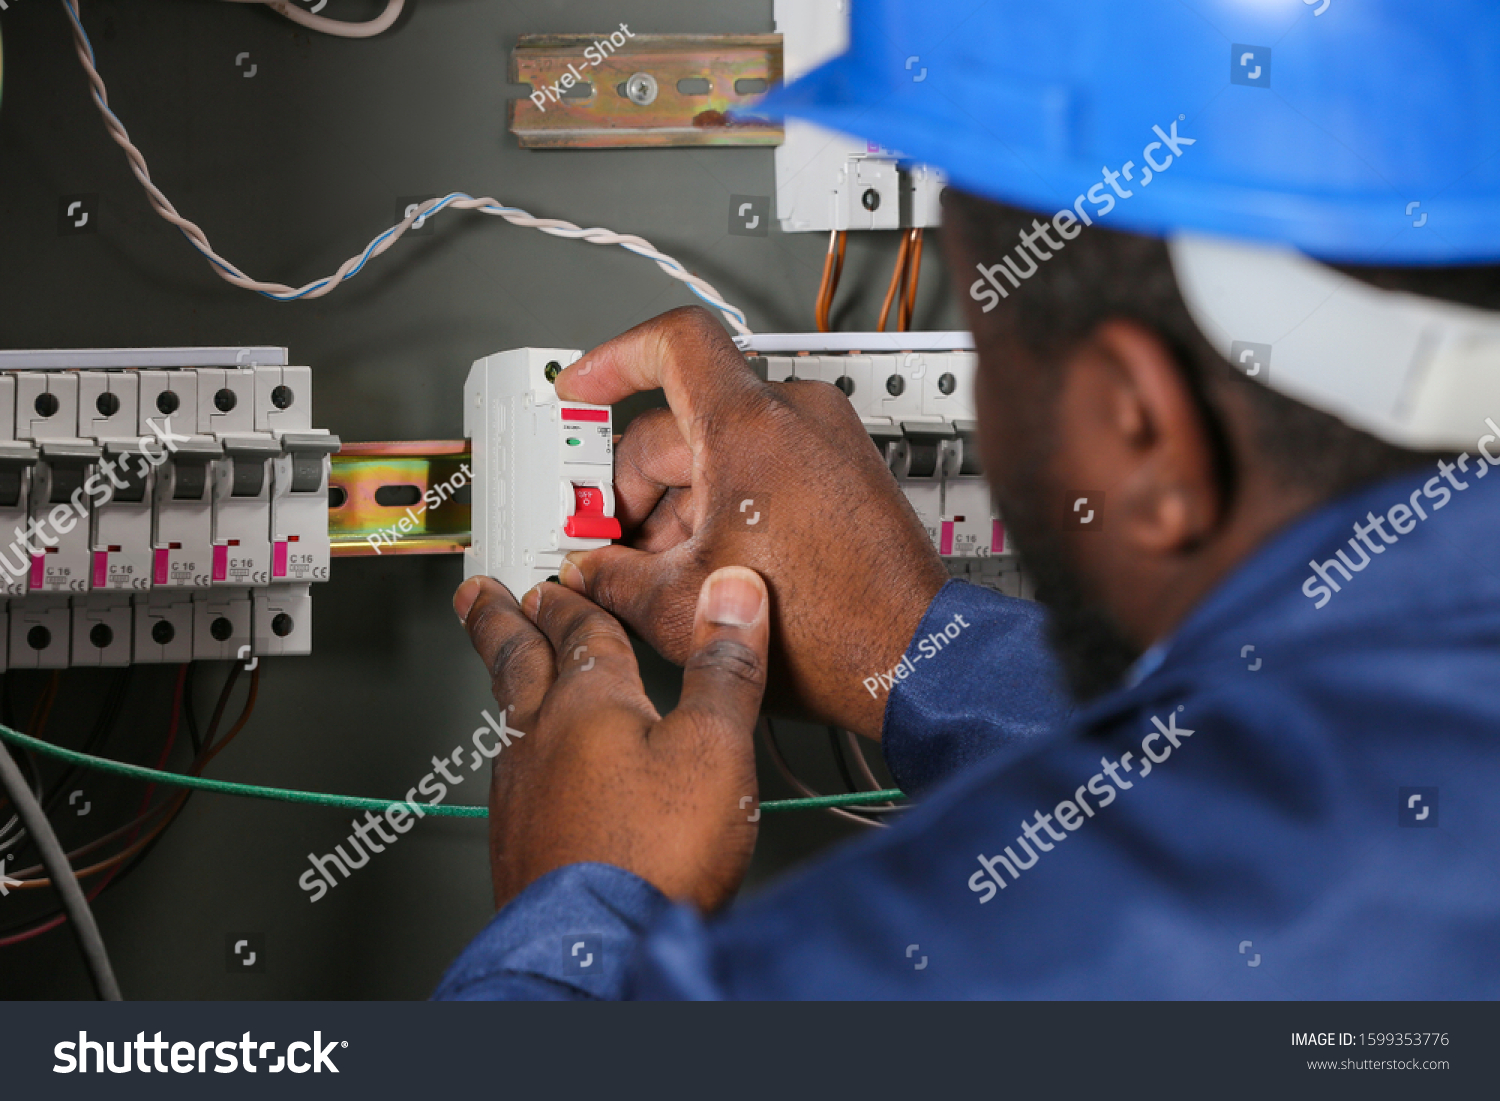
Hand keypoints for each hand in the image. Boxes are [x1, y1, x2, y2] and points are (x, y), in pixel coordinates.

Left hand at [454, 565, 769, 911]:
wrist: (596, 952)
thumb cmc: (652, 859)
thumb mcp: (714, 749)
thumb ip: (724, 670)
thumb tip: (733, 596)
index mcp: (590, 704)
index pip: (579, 631)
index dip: (574, 600)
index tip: (557, 581)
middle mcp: (540, 741)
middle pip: (516, 662)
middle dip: (501, 622)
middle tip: (478, 596)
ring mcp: (518, 794)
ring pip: (506, 717)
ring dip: (507, 681)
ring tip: (505, 670)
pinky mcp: (515, 844)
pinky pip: (508, 772)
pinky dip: (516, 748)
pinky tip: (524, 771)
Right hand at [554, 306, 947, 739]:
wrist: (911, 659)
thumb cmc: (830, 631)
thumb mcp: (682, 606)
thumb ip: (613, 577)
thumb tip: (589, 570)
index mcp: (751, 427)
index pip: (672, 341)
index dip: (613, 359)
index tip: (581, 388)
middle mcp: (795, 416)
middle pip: (682, 414)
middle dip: (634, 480)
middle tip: (609, 535)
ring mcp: (826, 441)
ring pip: (721, 444)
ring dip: (677, 500)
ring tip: (657, 569)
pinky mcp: (844, 471)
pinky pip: (764, 464)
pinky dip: (723, 501)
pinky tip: (704, 563)